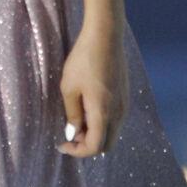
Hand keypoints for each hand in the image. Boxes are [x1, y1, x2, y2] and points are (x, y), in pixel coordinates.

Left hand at [56, 23, 126, 157]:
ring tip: (77, 117)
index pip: (95, 147)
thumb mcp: (70, 88)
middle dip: (88, 145)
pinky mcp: (125, 95)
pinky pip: (115, 119)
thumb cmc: (83, 60)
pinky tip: (88, 106)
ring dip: (95, 133)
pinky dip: (102, 122)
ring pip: (112, 131)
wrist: (105, 35)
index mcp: (104, 113)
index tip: (62, 143)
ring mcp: (124, 104)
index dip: (77, 151)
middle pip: (107, 144)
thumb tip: (74, 134)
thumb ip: (73, 114)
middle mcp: (119, 113)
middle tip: (71, 133)